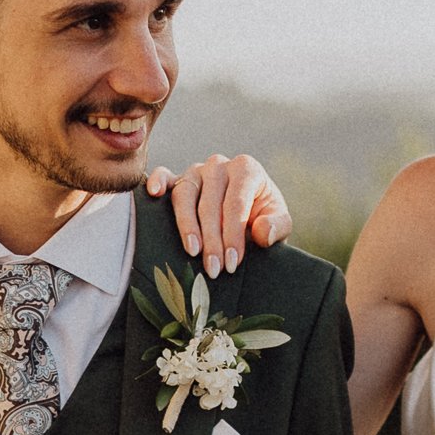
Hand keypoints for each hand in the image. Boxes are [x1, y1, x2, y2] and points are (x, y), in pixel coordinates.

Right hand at [145, 153, 290, 272]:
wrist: (248, 214)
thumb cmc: (263, 218)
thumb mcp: (280, 223)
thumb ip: (277, 226)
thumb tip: (260, 231)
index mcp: (246, 169)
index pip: (236, 203)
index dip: (233, 235)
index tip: (232, 263)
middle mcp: (219, 165)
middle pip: (210, 202)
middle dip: (212, 239)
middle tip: (214, 269)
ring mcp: (196, 170)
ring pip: (185, 194)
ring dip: (187, 225)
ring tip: (192, 251)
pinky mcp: (177, 179)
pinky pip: (164, 175)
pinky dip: (158, 182)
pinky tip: (155, 194)